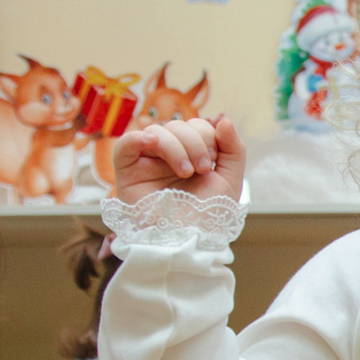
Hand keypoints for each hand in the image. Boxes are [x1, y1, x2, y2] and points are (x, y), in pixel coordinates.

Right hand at [112, 113, 246, 204]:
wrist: (189, 241)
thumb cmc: (208, 216)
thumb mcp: (230, 180)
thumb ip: (233, 148)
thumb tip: (223, 118)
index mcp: (190, 155)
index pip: (196, 126)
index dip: (207, 135)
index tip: (212, 161)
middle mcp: (167, 157)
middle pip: (177, 126)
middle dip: (194, 142)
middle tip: (200, 168)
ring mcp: (147, 163)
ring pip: (156, 131)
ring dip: (175, 147)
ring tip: (185, 172)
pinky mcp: (127, 173)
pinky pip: (125, 144)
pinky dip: (138, 137)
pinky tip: (152, 143)